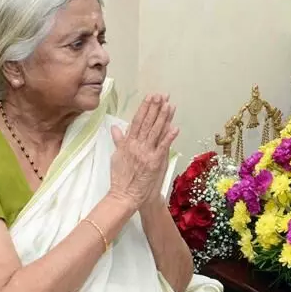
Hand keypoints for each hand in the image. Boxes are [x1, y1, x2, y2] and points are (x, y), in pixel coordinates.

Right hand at [108, 94, 178, 209]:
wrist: (125, 196)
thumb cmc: (121, 178)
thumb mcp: (116, 157)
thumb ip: (119, 141)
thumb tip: (115, 128)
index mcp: (127, 143)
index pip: (137, 121)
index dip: (144, 108)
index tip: (150, 97)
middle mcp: (136, 146)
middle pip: (147, 123)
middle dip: (154, 108)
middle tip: (161, 95)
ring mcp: (145, 153)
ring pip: (155, 131)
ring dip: (163, 118)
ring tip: (169, 105)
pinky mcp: (154, 162)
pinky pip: (162, 147)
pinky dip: (168, 137)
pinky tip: (175, 127)